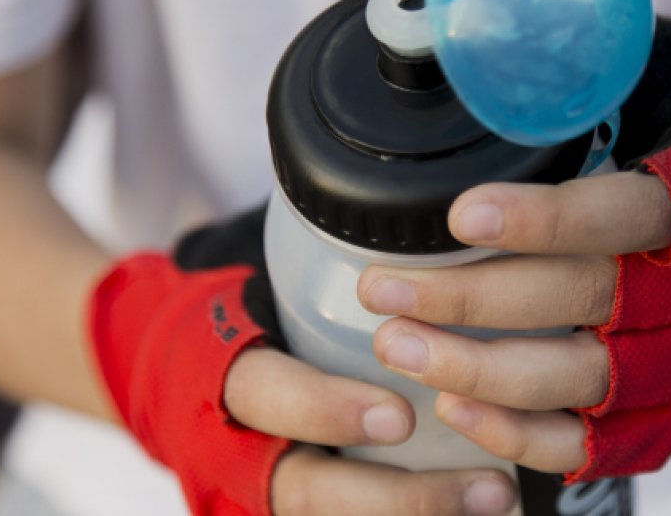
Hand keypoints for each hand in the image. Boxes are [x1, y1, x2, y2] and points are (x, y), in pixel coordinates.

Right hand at [93, 208, 518, 515]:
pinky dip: (410, 515)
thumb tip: (408, 189)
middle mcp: (241, 444)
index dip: (325, 412)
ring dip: (421, 513)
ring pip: (332, 515)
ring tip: (499, 496)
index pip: (266, 394)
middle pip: (310, 491)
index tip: (396, 418)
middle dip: (399, 496)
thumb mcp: (249, 274)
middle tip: (487, 481)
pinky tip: (480, 507)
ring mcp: (269, 483)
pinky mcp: (294, 499)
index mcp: (220, 371)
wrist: (171, 373)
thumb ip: (313, 249)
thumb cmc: (234, 311)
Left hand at [358, 17, 670, 482]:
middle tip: (386, 291)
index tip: (461, 217)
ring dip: (482, 371)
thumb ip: (604, 97)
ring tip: (401, 346)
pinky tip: (459, 408)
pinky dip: (525, 434)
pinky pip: (601, 443)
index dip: (547, 220)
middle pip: (593, 301)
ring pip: (588, 381)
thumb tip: (491, 79)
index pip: (632, 212)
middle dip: (475, 301)